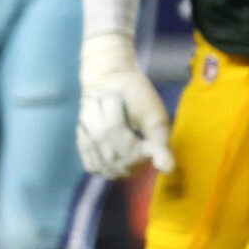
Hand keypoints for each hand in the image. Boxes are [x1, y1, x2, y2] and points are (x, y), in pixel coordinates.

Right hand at [78, 34, 172, 178]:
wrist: (108, 79)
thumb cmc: (136, 94)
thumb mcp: (155, 115)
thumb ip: (159, 142)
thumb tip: (166, 169)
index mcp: (110, 119)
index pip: (127, 150)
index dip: (145, 154)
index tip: (153, 145)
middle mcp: (92, 130)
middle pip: (115, 160)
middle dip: (135, 161)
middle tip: (145, 150)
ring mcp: (85, 137)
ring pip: (104, 167)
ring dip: (123, 167)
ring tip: (135, 158)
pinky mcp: (81, 143)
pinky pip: (92, 166)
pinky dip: (106, 170)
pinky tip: (118, 165)